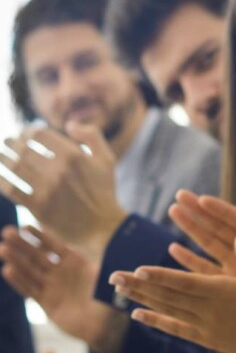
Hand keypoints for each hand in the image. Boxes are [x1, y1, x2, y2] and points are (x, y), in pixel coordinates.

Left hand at [0, 124, 126, 259]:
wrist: (102, 228)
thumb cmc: (103, 192)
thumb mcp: (107, 160)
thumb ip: (92, 135)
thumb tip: (69, 124)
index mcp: (74, 155)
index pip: (38, 134)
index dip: (26, 131)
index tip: (24, 134)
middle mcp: (59, 171)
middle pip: (23, 148)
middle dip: (11, 142)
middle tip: (7, 142)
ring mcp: (47, 190)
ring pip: (14, 167)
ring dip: (2, 158)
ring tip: (0, 155)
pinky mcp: (38, 207)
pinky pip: (11, 189)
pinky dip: (2, 180)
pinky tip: (1, 176)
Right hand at [0, 225, 126, 352]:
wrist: (103, 327)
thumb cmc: (109, 301)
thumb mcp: (108, 281)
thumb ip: (106, 270)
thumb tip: (110, 262)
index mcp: (77, 263)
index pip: (55, 246)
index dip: (41, 236)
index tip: (26, 226)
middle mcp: (62, 273)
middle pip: (38, 256)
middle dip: (23, 244)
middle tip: (7, 232)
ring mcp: (52, 287)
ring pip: (31, 270)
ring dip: (16, 260)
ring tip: (2, 248)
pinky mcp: (46, 302)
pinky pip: (30, 289)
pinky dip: (20, 281)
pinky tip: (8, 270)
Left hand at [110, 235, 235, 352]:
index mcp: (225, 293)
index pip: (184, 283)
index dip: (159, 276)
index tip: (136, 269)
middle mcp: (211, 312)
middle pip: (168, 297)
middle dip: (139, 286)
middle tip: (113, 277)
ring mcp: (208, 328)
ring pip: (168, 311)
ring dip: (142, 300)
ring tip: (119, 290)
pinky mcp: (209, 339)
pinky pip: (177, 329)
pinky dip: (157, 322)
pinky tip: (139, 315)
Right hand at [168, 191, 235, 322]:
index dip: (222, 211)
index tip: (203, 199)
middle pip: (221, 228)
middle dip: (200, 213)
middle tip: (179, 196)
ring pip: (210, 246)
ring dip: (192, 230)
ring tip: (174, 212)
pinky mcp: (232, 288)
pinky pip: (206, 271)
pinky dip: (191, 260)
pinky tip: (175, 250)